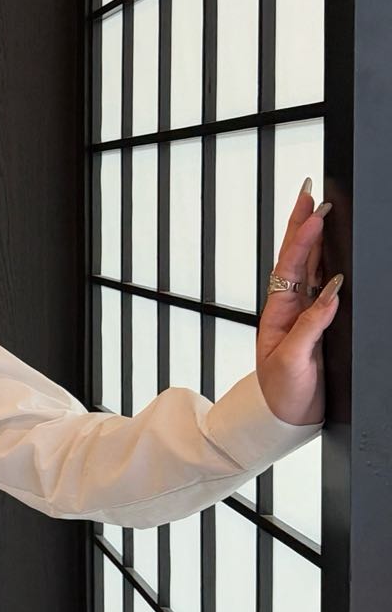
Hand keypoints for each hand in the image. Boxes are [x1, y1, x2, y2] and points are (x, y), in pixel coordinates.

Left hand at [255, 179, 341, 424]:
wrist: (283, 418)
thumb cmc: (280, 392)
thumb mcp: (291, 361)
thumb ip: (310, 328)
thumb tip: (331, 294)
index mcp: (277, 312)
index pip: (290, 265)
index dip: (301, 237)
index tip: (313, 212)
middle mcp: (290, 307)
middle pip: (298, 258)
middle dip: (304, 225)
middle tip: (312, 193)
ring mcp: (304, 313)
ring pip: (312, 268)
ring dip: (316, 239)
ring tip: (321, 210)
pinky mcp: (319, 324)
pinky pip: (326, 288)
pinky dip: (330, 265)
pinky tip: (334, 250)